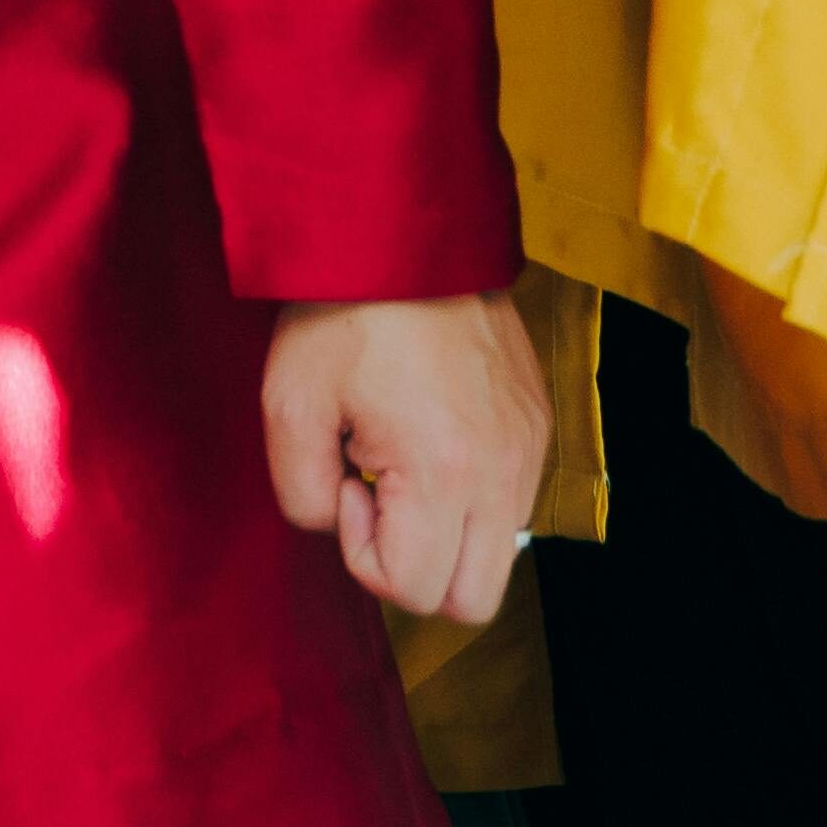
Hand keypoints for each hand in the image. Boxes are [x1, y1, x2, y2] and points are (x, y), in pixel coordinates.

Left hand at [262, 289, 550, 632]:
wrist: (402, 227)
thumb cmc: (343, 310)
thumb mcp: (289, 406)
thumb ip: (302, 497)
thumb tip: (342, 520)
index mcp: (445, 471)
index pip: (416, 592)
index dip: (364, 554)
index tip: (346, 482)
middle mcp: (504, 471)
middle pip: (473, 599)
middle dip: (415, 567)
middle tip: (374, 490)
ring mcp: (530, 447)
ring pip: (498, 556)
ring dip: (446, 534)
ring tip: (400, 457)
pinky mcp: (537, 423)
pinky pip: (512, 503)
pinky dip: (470, 497)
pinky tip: (429, 436)